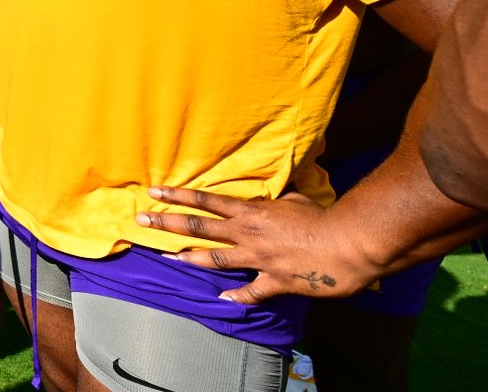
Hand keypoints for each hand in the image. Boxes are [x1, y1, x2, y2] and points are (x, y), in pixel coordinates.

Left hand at [134, 187, 368, 303]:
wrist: (349, 243)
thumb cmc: (324, 217)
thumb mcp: (296, 199)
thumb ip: (278, 200)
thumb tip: (276, 196)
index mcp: (251, 211)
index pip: (206, 200)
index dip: (178, 196)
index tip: (154, 191)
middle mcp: (248, 234)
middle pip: (199, 227)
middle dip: (168, 223)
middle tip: (142, 220)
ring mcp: (259, 259)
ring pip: (214, 259)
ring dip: (189, 257)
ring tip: (168, 256)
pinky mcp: (275, 281)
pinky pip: (251, 291)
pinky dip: (237, 296)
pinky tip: (222, 299)